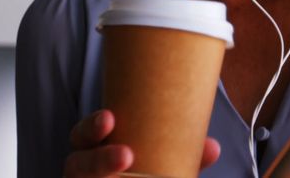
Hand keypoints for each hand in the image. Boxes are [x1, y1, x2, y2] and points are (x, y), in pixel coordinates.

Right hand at [63, 109, 220, 176]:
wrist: (138, 177)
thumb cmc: (144, 167)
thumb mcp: (162, 157)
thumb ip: (184, 153)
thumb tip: (212, 147)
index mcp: (95, 147)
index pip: (83, 134)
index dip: (92, 126)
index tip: (110, 118)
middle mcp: (82, 169)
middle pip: (76, 164)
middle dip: (98, 159)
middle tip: (126, 156)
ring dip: (101, 172)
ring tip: (125, 166)